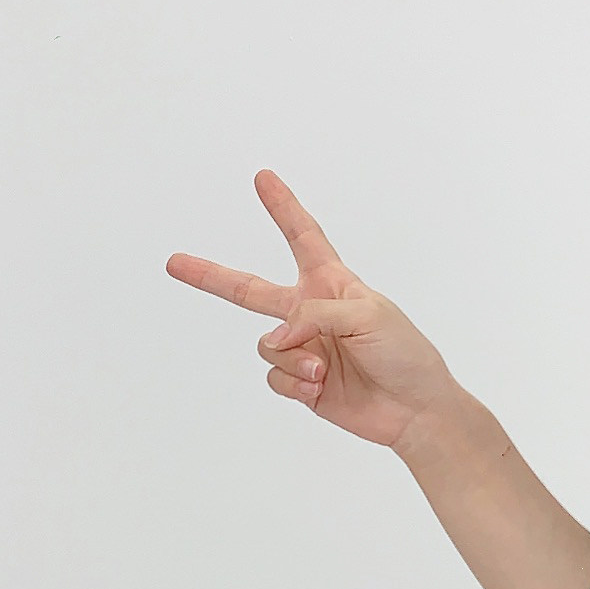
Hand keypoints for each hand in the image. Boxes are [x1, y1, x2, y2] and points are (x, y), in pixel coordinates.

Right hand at [166, 172, 460, 452]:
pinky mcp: (300, 384)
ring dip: (293, 360)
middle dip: (211, 276)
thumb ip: (313, 314)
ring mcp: (303, 349)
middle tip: (174, 261)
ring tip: (324, 370)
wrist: (415, 409)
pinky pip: (274, 378)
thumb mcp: (366, 314)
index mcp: (333, 283)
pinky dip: (294, 385)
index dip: (283, 208)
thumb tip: (276, 337)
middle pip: (249, 290)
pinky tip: (320, 389)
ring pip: (266, 345)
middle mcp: (311, 313)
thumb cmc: (404, 353)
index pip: (303, 237)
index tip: (264, 178)